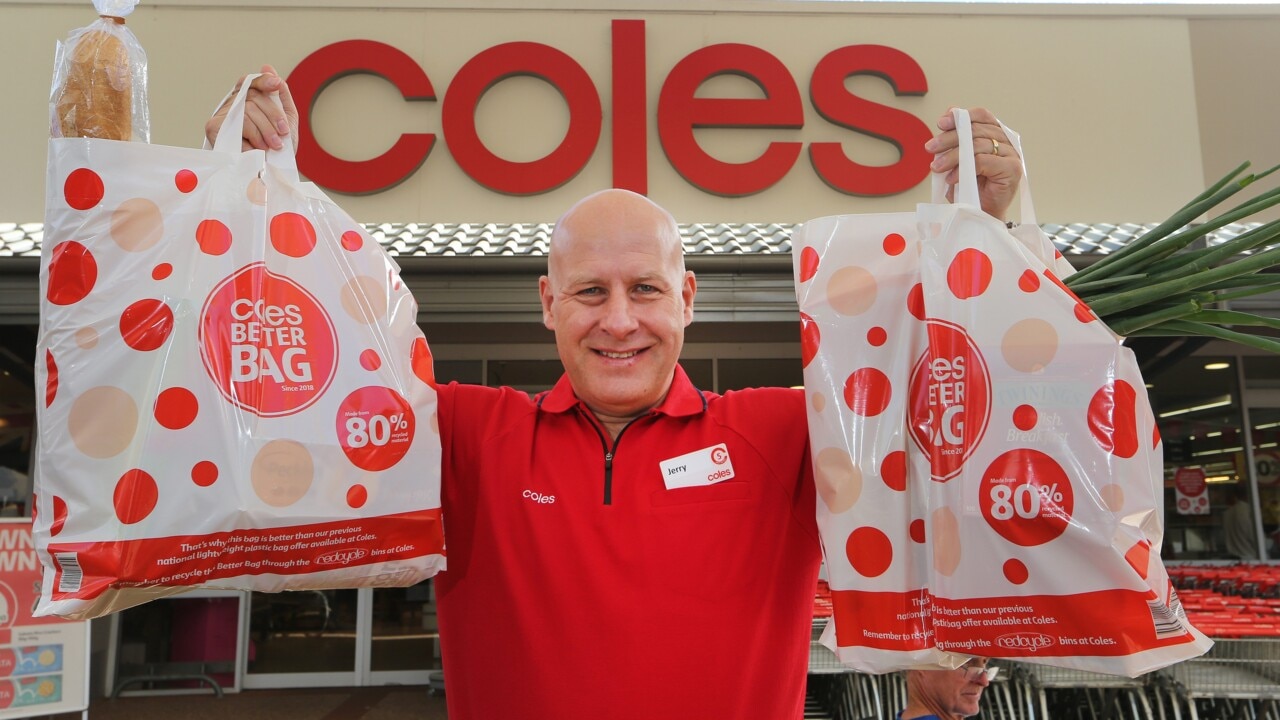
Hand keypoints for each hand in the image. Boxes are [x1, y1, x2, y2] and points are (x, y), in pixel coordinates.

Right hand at [204, 64, 298, 151]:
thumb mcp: (286, 121)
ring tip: (272, 146)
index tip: (276, 84)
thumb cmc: (277, 150)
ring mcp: (222, 116)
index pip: (251, 82)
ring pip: (247, 111)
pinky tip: (256, 150)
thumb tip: (267, 66)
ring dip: (265, 130)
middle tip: (282, 134)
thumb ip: (279, 96)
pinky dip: (252, 139)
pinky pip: (237, 125)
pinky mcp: (214, 128)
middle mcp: (233, 105)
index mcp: (248, 101)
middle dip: (273, 116)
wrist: (269, 175)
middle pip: (253, 97)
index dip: (263, 80)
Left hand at [925, 107, 1020, 221]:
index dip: (961, 116)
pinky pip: (983, 161)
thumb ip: (956, 140)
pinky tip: (951, 178)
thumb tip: (947, 116)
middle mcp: (1007, 142)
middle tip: (930, 148)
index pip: (981, 116)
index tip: (941, 123)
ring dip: (952, 156)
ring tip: (936, 167)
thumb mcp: (958, 161)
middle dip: (948, 138)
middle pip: (975, 130)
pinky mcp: (1012, 169)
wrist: (981, 215)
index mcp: (996, 135)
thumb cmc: (970, 189)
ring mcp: (1012, 155)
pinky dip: (963, 169)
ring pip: (977, 145)